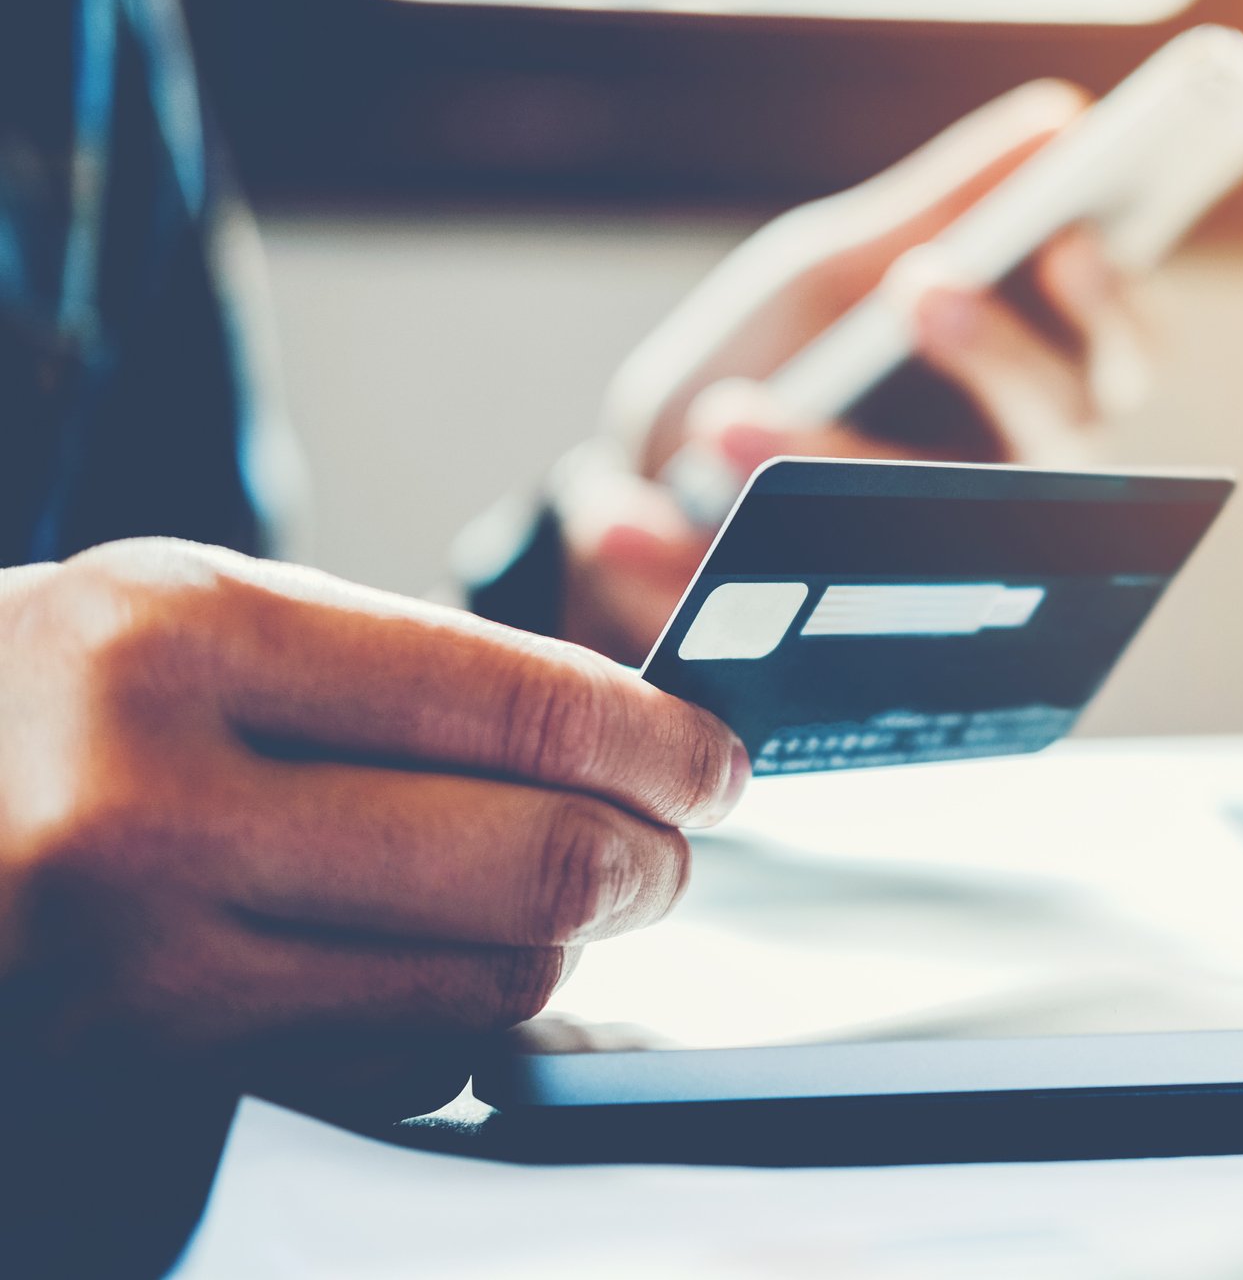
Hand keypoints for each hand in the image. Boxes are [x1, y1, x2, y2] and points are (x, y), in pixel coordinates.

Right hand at [0, 540, 744, 1105]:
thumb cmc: (29, 707)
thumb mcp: (180, 619)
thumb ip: (389, 673)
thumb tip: (616, 738)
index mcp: (178, 640)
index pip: (517, 705)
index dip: (661, 743)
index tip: (717, 761)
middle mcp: (151, 804)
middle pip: (534, 860)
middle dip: (650, 860)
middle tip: (670, 847)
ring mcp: (137, 968)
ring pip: (486, 985)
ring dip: (559, 945)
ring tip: (547, 897)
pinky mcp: (141, 1081)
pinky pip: (396, 1071)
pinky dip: (454, 1023)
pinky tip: (428, 967)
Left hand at [556, 81, 1157, 661]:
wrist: (638, 495)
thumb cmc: (777, 362)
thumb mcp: (834, 273)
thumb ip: (940, 209)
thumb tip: (1062, 120)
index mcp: (1023, 391)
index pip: (1120, 352)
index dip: (1113, 308)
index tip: (1067, 244)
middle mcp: (1004, 492)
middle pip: (1058, 440)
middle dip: (997, 358)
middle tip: (922, 287)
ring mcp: (925, 583)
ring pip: (925, 539)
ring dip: (820, 466)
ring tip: (720, 418)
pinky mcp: (825, 657)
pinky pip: (777, 618)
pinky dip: (680, 564)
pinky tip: (618, 517)